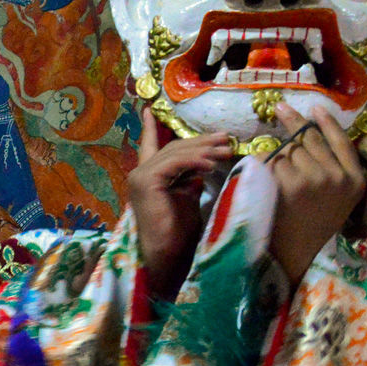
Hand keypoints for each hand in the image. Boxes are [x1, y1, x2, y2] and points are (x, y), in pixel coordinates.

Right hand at [128, 109, 231, 291]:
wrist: (167, 256)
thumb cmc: (179, 234)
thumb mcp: (187, 198)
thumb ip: (190, 178)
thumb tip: (207, 161)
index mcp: (149, 177)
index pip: (149, 146)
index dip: (150, 127)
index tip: (149, 109)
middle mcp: (140, 174)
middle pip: (173, 146)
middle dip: (202, 141)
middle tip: (226, 138)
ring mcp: (140, 177)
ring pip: (176, 152)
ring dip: (204, 149)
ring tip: (226, 149)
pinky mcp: (146, 182)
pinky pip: (174, 163)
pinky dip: (195, 160)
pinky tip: (212, 164)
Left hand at [263, 104, 366, 284]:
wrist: (293, 254)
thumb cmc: (312, 226)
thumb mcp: (337, 199)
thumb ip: (335, 170)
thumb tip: (313, 132)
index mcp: (356, 181)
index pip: (342, 142)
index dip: (327, 122)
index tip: (314, 106)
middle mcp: (338, 177)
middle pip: (311, 139)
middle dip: (294, 124)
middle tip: (280, 109)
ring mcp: (315, 178)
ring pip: (289, 149)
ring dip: (277, 154)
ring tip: (276, 175)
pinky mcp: (291, 182)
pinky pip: (273, 159)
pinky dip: (264, 164)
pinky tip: (265, 179)